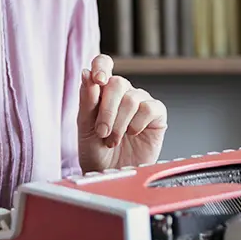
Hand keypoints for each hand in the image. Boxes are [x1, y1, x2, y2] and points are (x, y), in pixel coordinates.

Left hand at [77, 54, 167, 171]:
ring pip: (132, 98)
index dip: (101, 66)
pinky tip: (133, 133)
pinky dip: (137, 123)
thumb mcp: (84, 126)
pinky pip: (150, 108)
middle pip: (118, 83)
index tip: (98, 80)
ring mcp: (140, 102)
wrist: (110, 176)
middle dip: (107, 110)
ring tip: (113, 140)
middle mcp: (122, 93)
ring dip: (119, 122)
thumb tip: (86, 73)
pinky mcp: (156, 115)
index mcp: (102, 90)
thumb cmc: (95, 151)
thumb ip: (86, 100)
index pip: (104, 63)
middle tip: (102, 131)